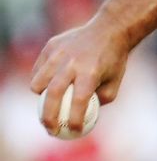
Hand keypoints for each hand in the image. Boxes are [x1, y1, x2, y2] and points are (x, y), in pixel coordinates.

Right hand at [29, 15, 131, 134]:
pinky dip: (41, 80)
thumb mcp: (114, 82)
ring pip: (38, 82)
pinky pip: (38, 70)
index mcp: (90, 72)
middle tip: (50, 129)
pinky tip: (51, 83)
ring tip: (50, 102)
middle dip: (48, 116)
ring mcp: (58, 53)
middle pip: (52, 94)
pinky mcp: (50, 46)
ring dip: (41, 97)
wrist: (109, 30)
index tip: (74, 131)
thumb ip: (100, 100)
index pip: (79, 101)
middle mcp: (72, 62)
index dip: (75, 119)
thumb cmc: (113, 60)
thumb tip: (83, 117)